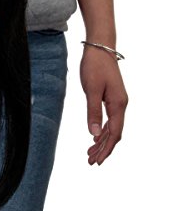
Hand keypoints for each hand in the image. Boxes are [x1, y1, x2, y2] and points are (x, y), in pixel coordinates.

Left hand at [80, 45, 127, 165]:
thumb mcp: (91, 89)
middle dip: (103, 149)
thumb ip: (93, 112)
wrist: (100, 47)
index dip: (105, 149)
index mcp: (118, 105)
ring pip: (112, 127)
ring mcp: (117, 101)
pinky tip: (95, 136)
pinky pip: (109, 119)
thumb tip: (94, 134)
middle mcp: (121, 105)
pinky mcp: (111, 97)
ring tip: (90, 153)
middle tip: (91, 162)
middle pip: (114, 133)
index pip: (114, 133)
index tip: (95, 161)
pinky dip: (102, 130)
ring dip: (102, 141)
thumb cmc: (94, 66)